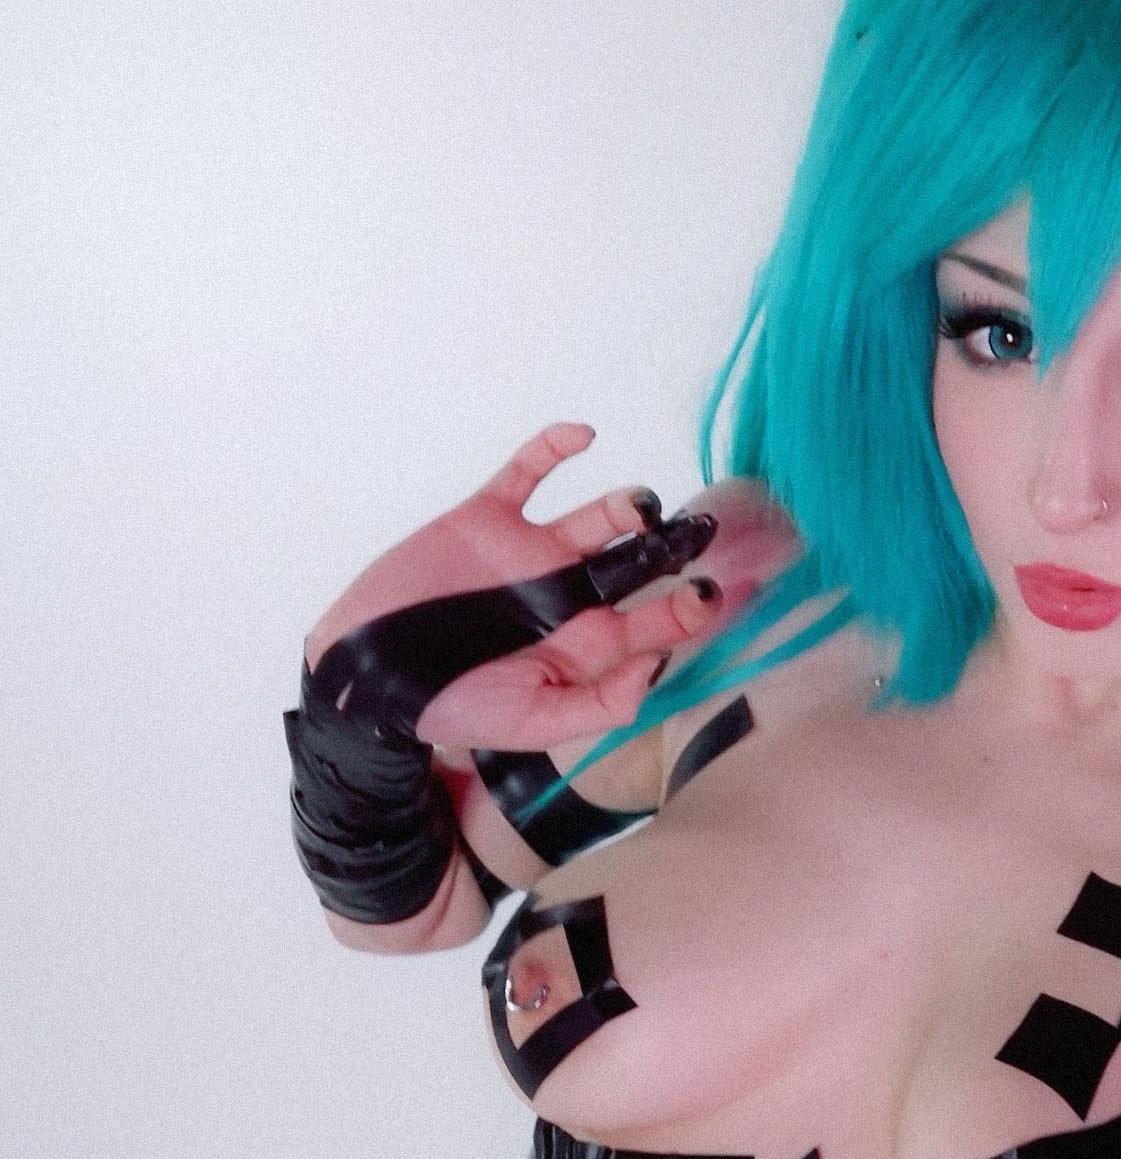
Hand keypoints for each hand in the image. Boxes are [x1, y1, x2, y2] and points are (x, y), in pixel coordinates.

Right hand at [305, 422, 802, 748]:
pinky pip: (527, 473)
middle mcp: (567, 596)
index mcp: (586, 646)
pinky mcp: (489, 519)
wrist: (369, 676)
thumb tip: (656, 672)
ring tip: (642, 507)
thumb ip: (597, 704)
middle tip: (707, 530)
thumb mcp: (532, 724)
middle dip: (675, 548)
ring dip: (626, 506)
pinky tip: (583, 435)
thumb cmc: (451, 710)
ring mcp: (530, 554)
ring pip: (596, 518)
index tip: (713, 593)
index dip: (688, 608)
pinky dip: (553, 448)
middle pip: (638, 564)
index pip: (653, 622)